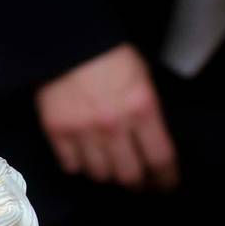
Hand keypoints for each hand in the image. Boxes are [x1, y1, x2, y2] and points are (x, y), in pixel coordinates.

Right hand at [35, 44, 178, 188]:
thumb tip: (152, 146)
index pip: (161, 160)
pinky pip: (72, 167)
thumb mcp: (143, 79)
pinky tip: (84, 156)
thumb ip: (148, 114)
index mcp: (142, 109)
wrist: (66, 39)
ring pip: (101, 175)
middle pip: (130, 176)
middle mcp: (114, 126)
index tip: (166, 185)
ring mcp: (84, 132)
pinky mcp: (58, 133)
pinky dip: (80, 166)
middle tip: (138, 182)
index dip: (166, 179)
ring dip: (108, 174)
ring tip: (109, 166)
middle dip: (137, 184)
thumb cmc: (110, 56)